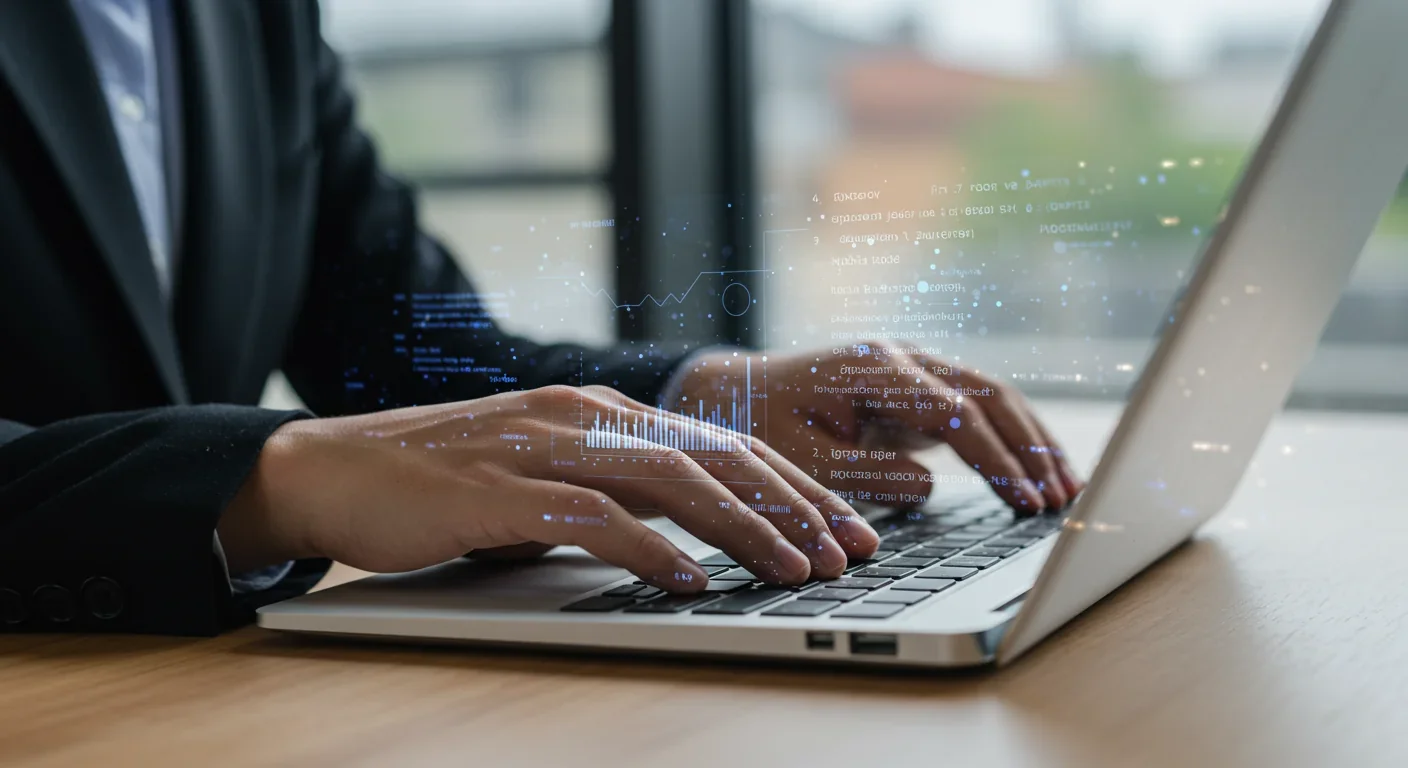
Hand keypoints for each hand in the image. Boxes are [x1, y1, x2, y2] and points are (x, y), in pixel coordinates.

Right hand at [218, 386, 879, 589]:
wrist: (334, 469)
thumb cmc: (445, 481)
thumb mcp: (546, 475)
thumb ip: (615, 490)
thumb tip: (692, 534)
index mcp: (602, 412)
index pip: (721, 446)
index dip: (792, 487)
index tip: (846, 528)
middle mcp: (584, 418)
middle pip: (715, 456)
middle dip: (794, 505)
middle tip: (850, 551)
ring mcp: (543, 447)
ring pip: (670, 480)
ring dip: (744, 529)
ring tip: (795, 569)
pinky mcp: (499, 489)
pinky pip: (593, 517)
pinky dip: (651, 550)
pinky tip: (691, 581)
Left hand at [672, 344, 1083, 513]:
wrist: (738, 394)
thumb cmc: (764, 425)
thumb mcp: (802, 459)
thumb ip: (865, 473)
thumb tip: (929, 488)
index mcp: (875, 369)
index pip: (955, 410)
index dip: (995, 457)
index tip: (1024, 500)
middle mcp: (903, 360)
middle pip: (989, 395)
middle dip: (1031, 447)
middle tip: (1063, 500)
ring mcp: (916, 372)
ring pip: (994, 398)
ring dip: (1034, 443)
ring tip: (1069, 492)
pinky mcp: (921, 393)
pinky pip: (980, 413)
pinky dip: (1013, 442)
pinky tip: (1039, 476)